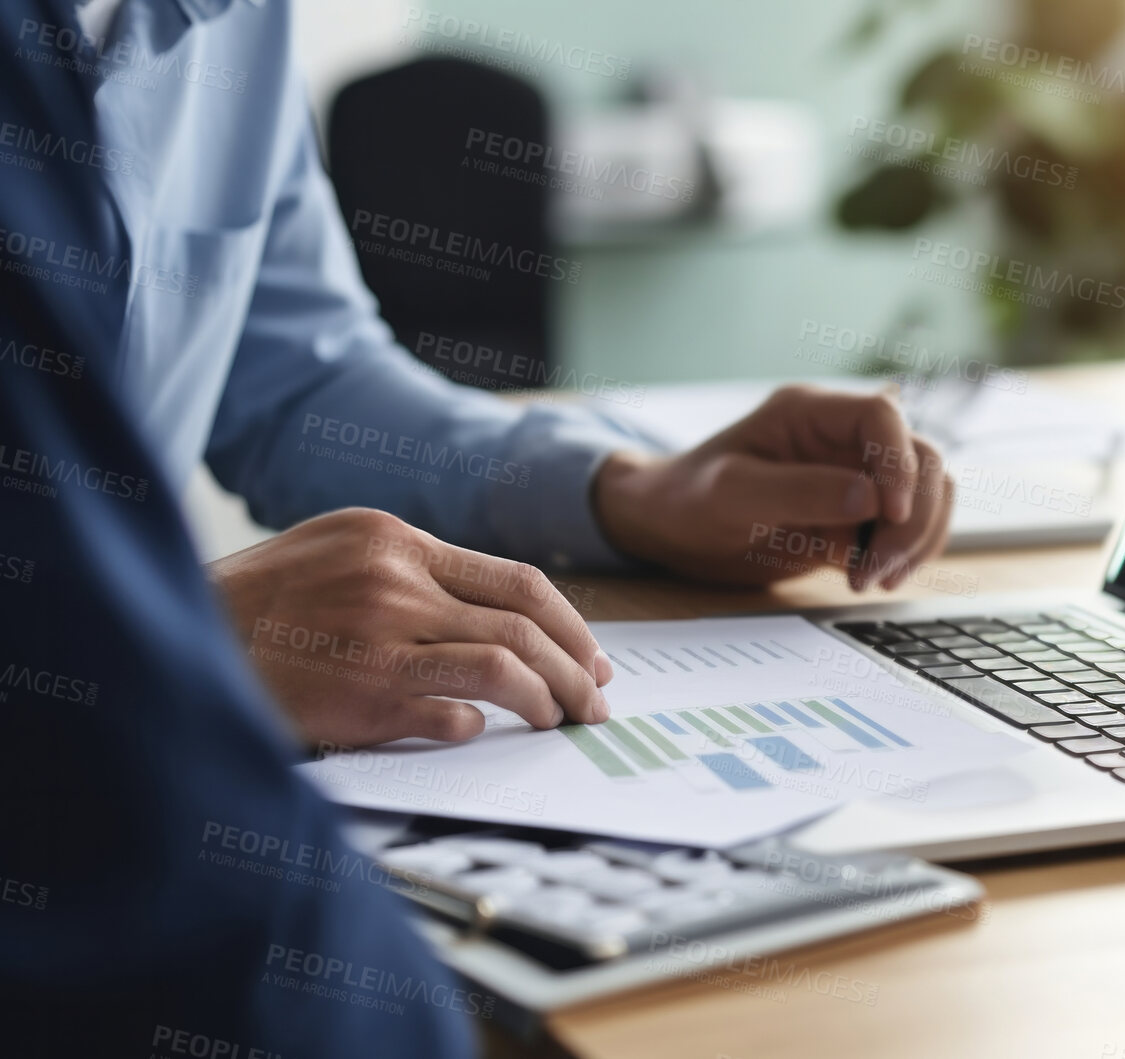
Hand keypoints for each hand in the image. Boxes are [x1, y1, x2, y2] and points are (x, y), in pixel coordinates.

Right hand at [208, 507, 611, 747]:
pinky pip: (455, 713)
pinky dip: (480, 726)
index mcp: (395, 540)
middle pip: (525, 626)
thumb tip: (504, 618)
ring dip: (547, 700)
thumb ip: (416, 572)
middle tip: (596, 702)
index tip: (594, 657)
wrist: (181, 636)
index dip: (571, 625)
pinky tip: (480, 732)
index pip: (518, 582)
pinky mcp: (362, 696)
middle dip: (577, 670)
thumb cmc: (263, 603)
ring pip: (505, 666)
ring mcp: (379, 639)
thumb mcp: (338, 552)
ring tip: (558, 721)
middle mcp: (394, 583)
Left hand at [593, 385, 952, 588]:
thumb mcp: (730, 495)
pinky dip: (907, 555)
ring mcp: (857, 476)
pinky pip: (911, 527)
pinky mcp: (859, 517)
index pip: (884, 416)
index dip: (900, 463)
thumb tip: (871, 499)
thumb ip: (799, 491)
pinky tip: (870, 580)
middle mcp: (843, 438)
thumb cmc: (688, 500)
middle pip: (921, 458)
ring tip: (871, 582)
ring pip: (929, 493)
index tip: (889, 516)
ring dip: (917, 540)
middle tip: (874, 570)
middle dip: (912, 518)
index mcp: (811, 412)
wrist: (671, 530)